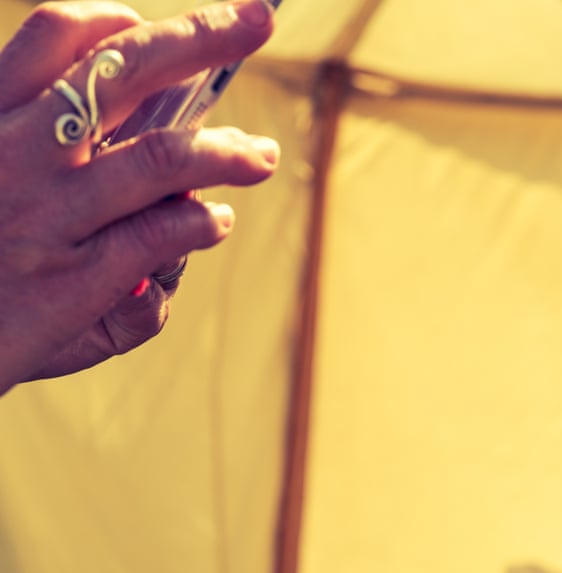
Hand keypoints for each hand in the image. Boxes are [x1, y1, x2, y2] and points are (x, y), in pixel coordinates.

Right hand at [0, 0, 279, 391]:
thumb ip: (30, 129)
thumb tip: (114, 98)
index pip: (56, 34)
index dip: (118, 21)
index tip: (163, 27)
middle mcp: (18, 154)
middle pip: (124, 72)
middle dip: (201, 36)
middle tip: (258, 21)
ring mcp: (49, 217)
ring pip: (161, 158)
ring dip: (228, 151)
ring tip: (262, 156)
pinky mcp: (74, 282)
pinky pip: (161, 236)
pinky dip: (202, 223)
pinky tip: (215, 222)